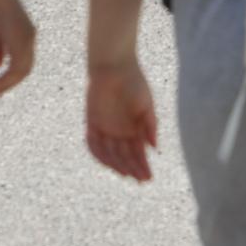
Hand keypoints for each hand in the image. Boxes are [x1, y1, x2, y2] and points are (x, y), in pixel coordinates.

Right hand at [0, 0, 35, 95]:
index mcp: (25, 33)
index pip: (22, 59)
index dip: (10, 72)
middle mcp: (29, 38)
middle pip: (24, 68)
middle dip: (9, 82)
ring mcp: (27, 41)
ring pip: (21, 71)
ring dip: (7, 84)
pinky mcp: (22, 43)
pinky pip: (16, 69)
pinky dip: (6, 79)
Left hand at [85, 63, 157, 181]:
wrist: (114, 64)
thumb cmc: (134, 82)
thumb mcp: (146, 104)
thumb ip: (150, 125)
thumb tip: (154, 148)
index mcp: (133, 129)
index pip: (138, 153)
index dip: (143, 166)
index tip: (148, 178)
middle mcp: (119, 131)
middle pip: (125, 156)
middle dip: (133, 169)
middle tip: (140, 180)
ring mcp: (105, 128)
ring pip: (110, 154)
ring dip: (117, 165)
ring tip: (125, 174)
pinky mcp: (92, 121)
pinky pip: (92, 143)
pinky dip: (98, 154)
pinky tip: (106, 162)